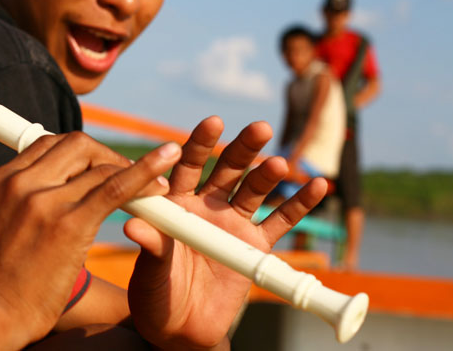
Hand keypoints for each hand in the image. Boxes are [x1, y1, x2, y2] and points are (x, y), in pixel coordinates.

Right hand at [0, 132, 178, 347]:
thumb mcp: (1, 227)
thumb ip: (25, 206)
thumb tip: (53, 205)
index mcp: (2, 180)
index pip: (49, 145)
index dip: (82, 152)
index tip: (100, 167)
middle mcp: (21, 182)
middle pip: (76, 145)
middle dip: (107, 156)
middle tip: (129, 176)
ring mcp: (44, 201)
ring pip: (99, 164)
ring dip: (132, 169)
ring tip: (158, 185)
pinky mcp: (69, 224)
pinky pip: (114, 187)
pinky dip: (145, 171)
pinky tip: (167, 161)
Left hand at [125, 116, 326, 349]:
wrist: (179, 327)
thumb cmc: (154, 293)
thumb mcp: (149, 271)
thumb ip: (150, 246)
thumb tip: (133, 225)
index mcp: (176, 204)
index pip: (188, 167)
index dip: (200, 145)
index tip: (213, 123)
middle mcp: (206, 207)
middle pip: (227, 171)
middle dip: (243, 149)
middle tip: (259, 128)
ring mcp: (232, 224)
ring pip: (254, 192)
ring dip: (269, 175)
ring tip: (280, 164)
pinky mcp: (254, 247)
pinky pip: (280, 224)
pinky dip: (299, 206)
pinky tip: (319, 186)